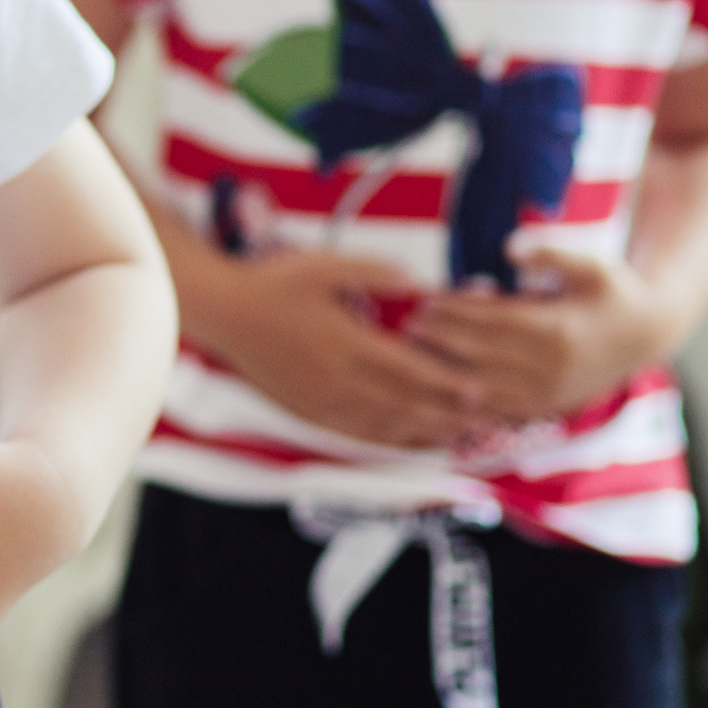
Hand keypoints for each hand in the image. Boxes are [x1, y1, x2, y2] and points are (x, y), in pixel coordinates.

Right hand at [199, 250, 487, 446]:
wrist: (224, 313)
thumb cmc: (274, 284)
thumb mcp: (325, 266)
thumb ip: (374, 273)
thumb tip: (418, 284)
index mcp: (347, 343)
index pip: (408, 370)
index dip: (446, 384)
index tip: (478, 390)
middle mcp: (338, 378)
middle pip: (403, 404)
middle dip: (446, 415)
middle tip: (483, 422)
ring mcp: (323, 399)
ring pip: (382, 424)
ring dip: (422, 432)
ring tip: (457, 437)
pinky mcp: (308, 410)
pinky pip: (355, 433)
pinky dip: (387, 440)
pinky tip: (407, 441)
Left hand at [406, 248, 677, 423]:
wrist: (644, 335)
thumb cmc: (610, 292)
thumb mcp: (590, 264)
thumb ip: (550, 254)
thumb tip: (510, 247)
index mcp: (558, 331)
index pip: (493, 322)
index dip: (456, 312)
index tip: (426, 300)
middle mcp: (550, 369)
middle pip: (480, 355)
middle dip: (441, 341)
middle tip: (408, 326)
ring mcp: (546, 395)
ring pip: (481, 388)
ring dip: (444, 373)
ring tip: (412, 353)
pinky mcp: (542, 409)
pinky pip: (493, 410)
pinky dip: (462, 401)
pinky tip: (435, 387)